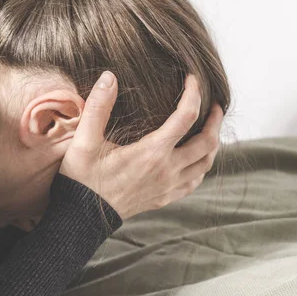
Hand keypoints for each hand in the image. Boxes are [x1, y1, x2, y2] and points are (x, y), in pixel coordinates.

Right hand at [59, 71, 223, 219]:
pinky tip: (196, 159)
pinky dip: (202, 167)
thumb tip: (109, 77)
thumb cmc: (82, 178)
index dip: (194, 94)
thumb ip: (98, 107)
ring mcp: (168, 187)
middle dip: (215, 121)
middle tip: (215, 106)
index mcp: (152, 153)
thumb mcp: (84, 141)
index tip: (193, 79)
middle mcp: (166, 170)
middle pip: (207, 143)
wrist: (81, 218)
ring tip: (210, 129)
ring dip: (213, 144)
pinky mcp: (164, 198)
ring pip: (205, 164)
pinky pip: (194, 182)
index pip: (186, 117)